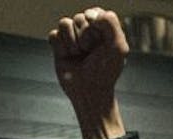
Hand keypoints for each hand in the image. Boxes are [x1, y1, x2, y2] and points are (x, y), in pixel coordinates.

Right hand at [48, 7, 129, 138]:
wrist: (89, 91)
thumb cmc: (105, 72)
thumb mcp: (118, 47)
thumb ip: (111, 24)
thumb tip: (90, 14)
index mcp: (104, 30)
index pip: (94, 13)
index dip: (95, 26)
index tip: (100, 41)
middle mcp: (87, 31)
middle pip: (78, 17)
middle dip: (85, 37)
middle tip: (90, 53)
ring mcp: (72, 37)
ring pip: (64, 23)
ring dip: (72, 43)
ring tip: (79, 55)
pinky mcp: (58, 45)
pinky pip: (54, 35)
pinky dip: (61, 48)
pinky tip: (68, 57)